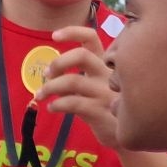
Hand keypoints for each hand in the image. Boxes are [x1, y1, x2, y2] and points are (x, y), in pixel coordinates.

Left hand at [39, 27, 120, 149]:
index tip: (54, 36)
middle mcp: (107, 74)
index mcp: (105, 63)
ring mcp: (105, 92)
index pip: (91, 37)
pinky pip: (72, 102)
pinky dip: (56, 104)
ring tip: (40, 95)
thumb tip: (48, 73)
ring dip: (49, 87)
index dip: (72, 32)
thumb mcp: (95, 87)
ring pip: (72, 80)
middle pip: (81, 55)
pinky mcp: (100, 111)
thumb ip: (77, 77)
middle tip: (46, 74)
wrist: (126, 135)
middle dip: (58, 62)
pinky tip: (52, 108)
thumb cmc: (106, 107)